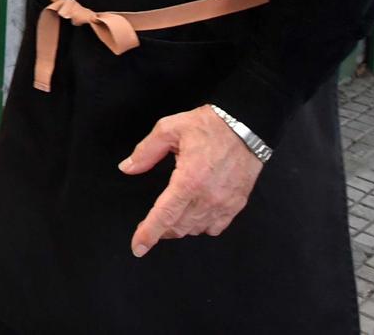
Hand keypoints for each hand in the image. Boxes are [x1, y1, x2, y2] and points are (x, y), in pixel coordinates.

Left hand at [119, 105, 265, 257]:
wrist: (246, 126)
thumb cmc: (208, 126)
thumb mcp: (169, 129)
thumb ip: (146, 151)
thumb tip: (127, 168)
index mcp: (188, 180)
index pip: (164, 216)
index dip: (149, 234)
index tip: (138, 248)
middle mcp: (207, 198)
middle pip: (178, 227)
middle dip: (161, 229)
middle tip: (152, 221)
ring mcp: (224, 204)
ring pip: (195, 229)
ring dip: (180, 227)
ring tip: (171, 215)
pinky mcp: (236, 205)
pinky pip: (215, 227)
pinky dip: (201, 226)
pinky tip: (195, 215)